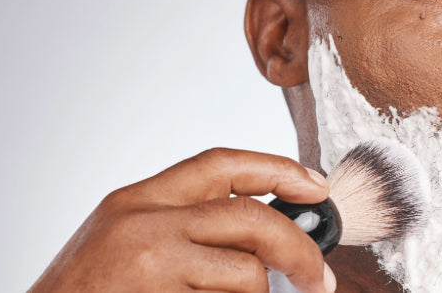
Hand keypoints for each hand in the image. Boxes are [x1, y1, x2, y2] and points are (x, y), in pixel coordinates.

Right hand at [29, 148, 336, 291]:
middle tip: (319, 277)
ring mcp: (153, 270)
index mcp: (136, 201)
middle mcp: (144, 227)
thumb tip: (262, 228)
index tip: (315, 187)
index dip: (278, 170)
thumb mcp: (122, 239)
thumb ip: (182, 224)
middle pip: (251, 219)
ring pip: (247, 275)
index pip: (220, 165)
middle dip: (298, 248)